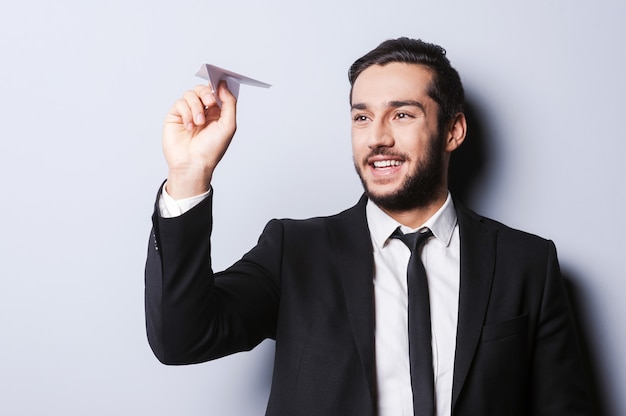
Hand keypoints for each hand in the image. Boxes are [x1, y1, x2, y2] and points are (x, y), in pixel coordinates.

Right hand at [162, 82, 236, 198]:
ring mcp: (188, 113)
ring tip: (198, 123)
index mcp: (217, 113)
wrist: (193, 163)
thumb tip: (223, 85)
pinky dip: (186, 113)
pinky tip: (189, 126)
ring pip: (190, 94)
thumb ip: (229, 103)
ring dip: (196, 107)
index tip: (219, 81)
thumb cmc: (211, 149)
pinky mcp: (175, 116)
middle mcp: (202, 111)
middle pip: (202, 89)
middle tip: (210, 102)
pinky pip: (180, 103)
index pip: (216, 92)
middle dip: (206, 92)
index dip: (217, 85)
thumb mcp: (229, 125)